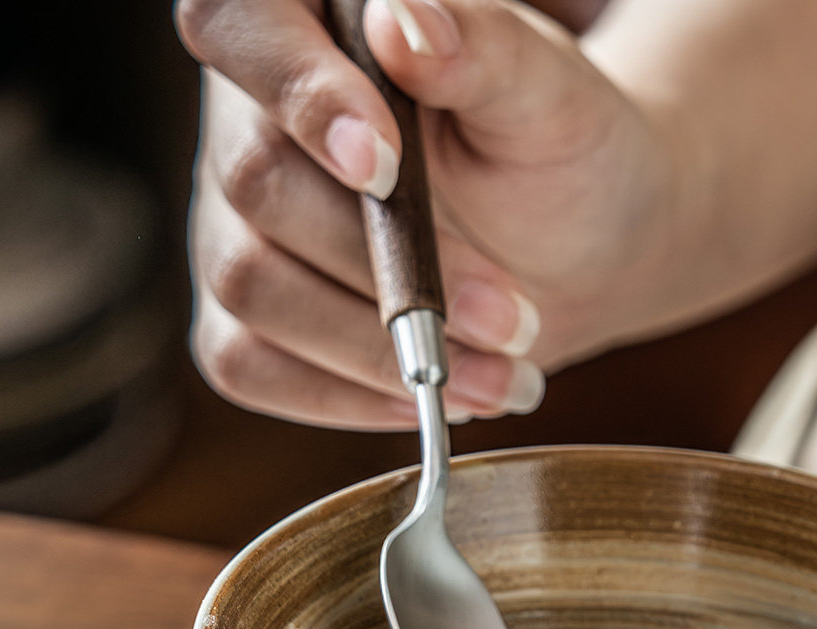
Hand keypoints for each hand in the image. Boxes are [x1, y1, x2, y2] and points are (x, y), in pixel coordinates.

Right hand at [174, 0, 672, 427]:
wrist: (578, 252)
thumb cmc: (557, 155)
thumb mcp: (547, 94)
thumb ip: (482, 49)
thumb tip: (403, 23)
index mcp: (307, 24)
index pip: (238, 23)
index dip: (298, 94)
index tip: (384, 166)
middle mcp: (250, 119)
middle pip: (256, 183)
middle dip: (389, 269)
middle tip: (513, 319)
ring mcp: (238, 222)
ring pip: (250, 286)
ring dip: (378, 349)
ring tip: (502, 375)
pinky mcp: (246, 316)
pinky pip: (248, 367)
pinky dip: (346, 396)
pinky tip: (429, 403)